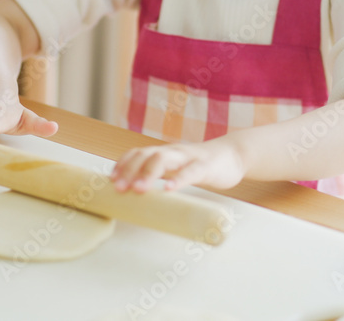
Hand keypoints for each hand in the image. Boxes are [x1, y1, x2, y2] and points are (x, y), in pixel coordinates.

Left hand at [110, 140, 245, 192]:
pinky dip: (178, 179)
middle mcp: (173, 152)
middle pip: (147, 154)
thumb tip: (135, 192)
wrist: (233, 155)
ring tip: (138, 189)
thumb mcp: (176, 167)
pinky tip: (169, 189)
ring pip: (165, 159)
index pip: (138, 153)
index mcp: (164, 153)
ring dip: (149, 173)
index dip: (123, 164)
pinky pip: (191, 171)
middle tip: (118, 188)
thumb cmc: (200, 164)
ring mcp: (189, 157)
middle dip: (130, 170)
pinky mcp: (206, 166)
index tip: (110, 180)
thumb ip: (159, 174)